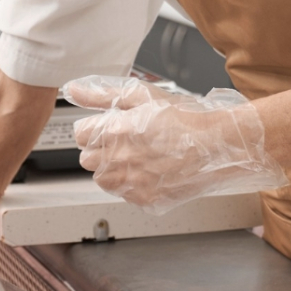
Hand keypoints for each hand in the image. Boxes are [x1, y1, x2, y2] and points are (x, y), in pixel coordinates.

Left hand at [63, 75, 287, 213]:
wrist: (218, 145)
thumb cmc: (184, 118)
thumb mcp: (141, 95)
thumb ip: (101, 95)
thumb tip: (71, 91)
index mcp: (114, 132)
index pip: (80, 135)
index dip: (95, 127)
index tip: (111, 126)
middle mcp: (119, 160)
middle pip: (87, 159)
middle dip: (101, 149)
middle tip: (127, 141)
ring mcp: (132, 183)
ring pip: (103, 180)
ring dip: (113, 169)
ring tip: (139, 156)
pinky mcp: (146, 200)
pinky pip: (125, 194)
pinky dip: (133, 184)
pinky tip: (152, 170)